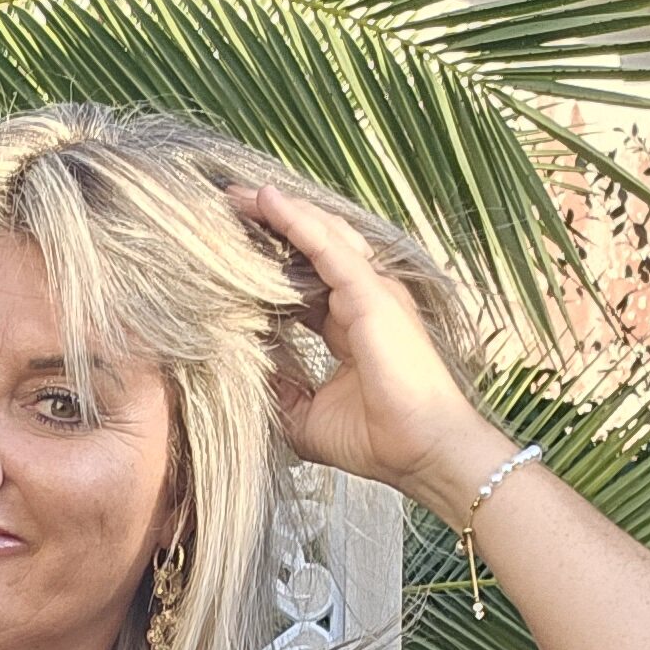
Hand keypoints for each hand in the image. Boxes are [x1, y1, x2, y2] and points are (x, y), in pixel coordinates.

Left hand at [231, 179, 506, 513]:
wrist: (424, 453)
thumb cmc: (378, 440)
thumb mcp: (306, 415)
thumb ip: (279, 387)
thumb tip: (244, 368)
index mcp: (350, 324)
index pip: (302, 283)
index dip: (268, 268)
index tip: (227, 256)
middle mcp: (363, 299)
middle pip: (310, 250)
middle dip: (269, 228)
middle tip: (225, 208)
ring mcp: (372, 292)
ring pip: (319, 236)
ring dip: (278, 214)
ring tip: (237, 196)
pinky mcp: (373, 295)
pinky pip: (330, 248)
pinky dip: (298, 223)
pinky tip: (268, 202)